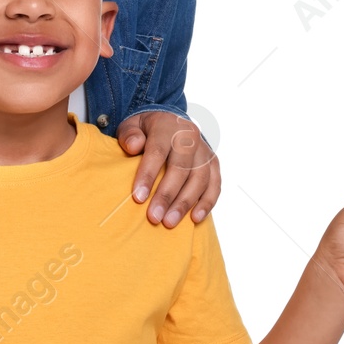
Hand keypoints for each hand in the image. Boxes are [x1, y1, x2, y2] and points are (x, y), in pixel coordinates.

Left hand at [115, 110, 220, 227]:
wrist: (171, 121)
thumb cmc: (146, 129)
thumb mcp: (132, 125)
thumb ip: (129, 134)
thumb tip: (133, 146)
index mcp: (167, 126)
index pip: (158, 152)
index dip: (148, 175)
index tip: (138, 198)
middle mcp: (190, 136)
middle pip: (180, 168)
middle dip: (166, 195)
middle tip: (154, 217)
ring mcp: (204, 150)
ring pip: (199, 179)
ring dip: (185, 203)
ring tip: (169, 222)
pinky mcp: (213, 163)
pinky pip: (214, 184)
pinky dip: (207, 203)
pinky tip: (195, 218)